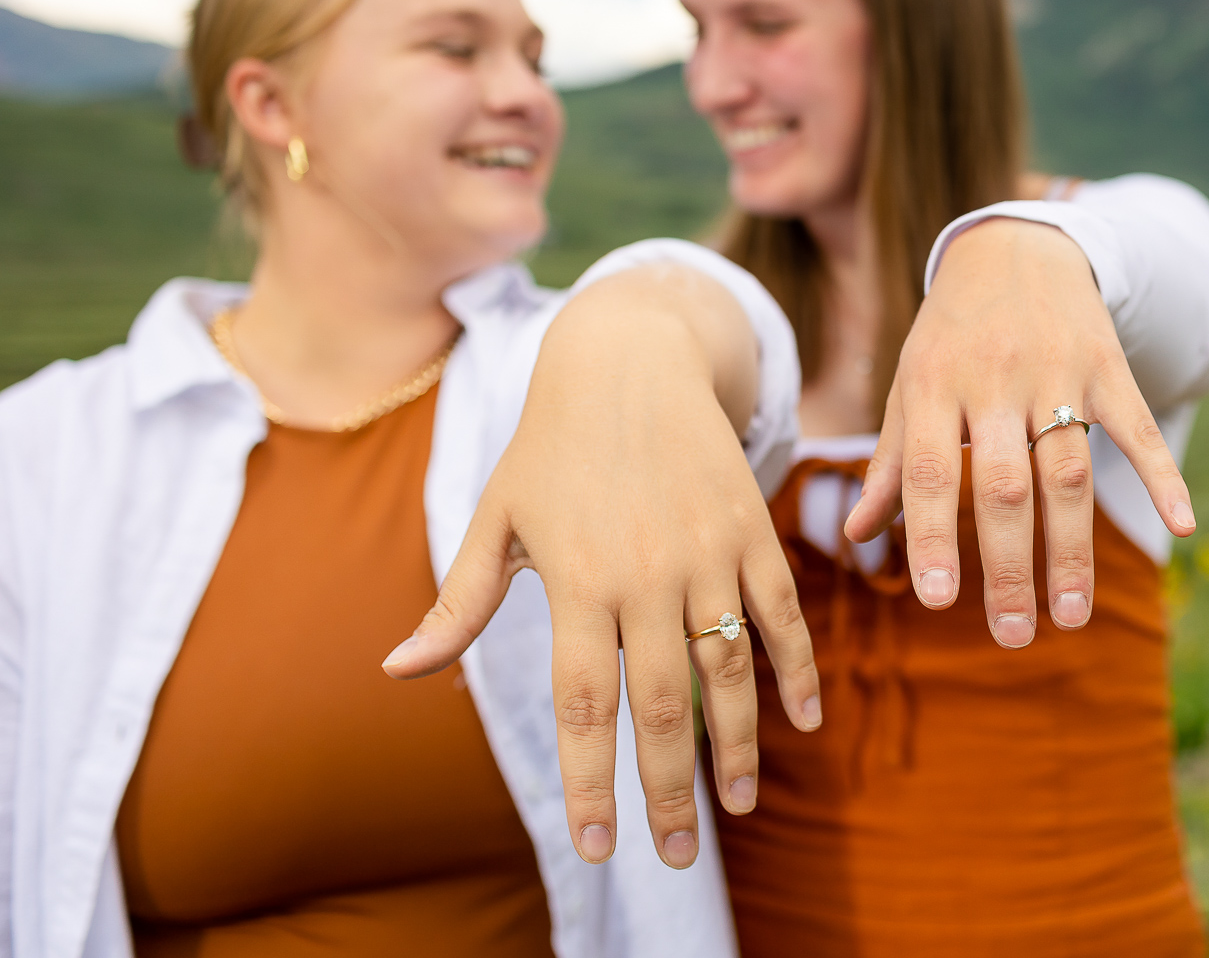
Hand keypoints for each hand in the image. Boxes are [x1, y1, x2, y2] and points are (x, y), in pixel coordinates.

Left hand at [382, 265, 819, 869]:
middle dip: (670, 789)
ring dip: (738, 745)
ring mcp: (707, 551)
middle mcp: (646, 572)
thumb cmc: (552, 445)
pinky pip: (781, 612)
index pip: (587, 703)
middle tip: (674, 856)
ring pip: (731, 668)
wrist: (631, 358)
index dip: (593, 782)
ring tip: (735, 806)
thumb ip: (459, 601)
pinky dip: (797, 669)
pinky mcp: (752, 529)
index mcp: (577, 577)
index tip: (599, 848)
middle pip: (666, 703)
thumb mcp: (497, 516)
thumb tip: (398, 671)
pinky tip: (803, 721)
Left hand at [842, 218, 1195, 646]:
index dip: (934, 536)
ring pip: (1068, 471)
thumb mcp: (911, 385)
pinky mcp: (1107, 365)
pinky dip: (1162, 475)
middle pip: (1005, 486)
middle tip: (1015, 635)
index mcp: (934, 385)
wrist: (1014, 246)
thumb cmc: (951, 334)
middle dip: (1010, 566)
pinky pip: (1137, 427)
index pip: (933, 471)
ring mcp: (1057, 372)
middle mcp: (995, 380)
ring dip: (1072, 549)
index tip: (939, 601)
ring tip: (1070, 614)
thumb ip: (893, 463)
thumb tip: (856, 536)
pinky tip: (1182, 526)